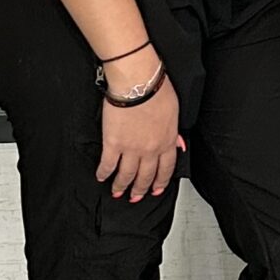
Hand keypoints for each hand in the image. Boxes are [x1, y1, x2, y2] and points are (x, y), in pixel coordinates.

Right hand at [96, 57, 182, 199]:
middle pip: (146, 176)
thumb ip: (174, 132)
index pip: (166, 169)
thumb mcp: (175, 112)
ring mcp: (131, 149)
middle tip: (136, 197)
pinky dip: (103, 173)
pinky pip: (108, 164)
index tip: (156, 190)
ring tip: (117, 193)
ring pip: (127, 175)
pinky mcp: (113, 143)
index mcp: (167, 141)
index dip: (160, 182)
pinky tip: (101, 177)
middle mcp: (150, 149)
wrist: (138, 83)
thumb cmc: (156, 90)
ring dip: (121, 187)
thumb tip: (178, 144)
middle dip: (141, 190)